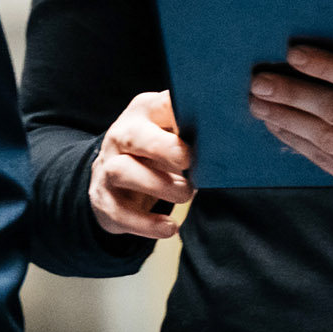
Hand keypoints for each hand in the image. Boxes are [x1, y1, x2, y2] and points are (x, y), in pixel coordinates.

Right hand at [87, 90, 192, 242]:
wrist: (112, 179)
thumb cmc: (153, 152)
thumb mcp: (168, 133)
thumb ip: (191, 129)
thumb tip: (228, 137)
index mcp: (142, 113)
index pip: (159, 104)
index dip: (179, 113)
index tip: (205, 126)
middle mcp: (119, 137)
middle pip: (134, 136)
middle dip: (163, 148)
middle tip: (190, 161)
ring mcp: (107, 168)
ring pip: (122, 172)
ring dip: (158, 185)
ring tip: (186, 194)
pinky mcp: (104, 199)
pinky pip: (120, 212)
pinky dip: (146, 223)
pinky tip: (169, 227)